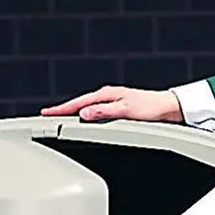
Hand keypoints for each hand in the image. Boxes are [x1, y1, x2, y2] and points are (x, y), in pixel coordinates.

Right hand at [41, 86, 182, 123]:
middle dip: (62, 109)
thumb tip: (85, 114)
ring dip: (73, 112)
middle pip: (79, 104)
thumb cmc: (151, 108)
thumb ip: (104, 112)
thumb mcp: (126, 111)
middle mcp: (108, 96)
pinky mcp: (117, 107)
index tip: (45, 113)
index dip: (61, 109)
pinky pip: (95, 110)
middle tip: (46, 116)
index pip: (78, 103)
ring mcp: (112, 101)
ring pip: (86, 107)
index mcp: (107, 94)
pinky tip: (84, 119)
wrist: (169, 107)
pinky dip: (85, 114)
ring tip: (60, 118)